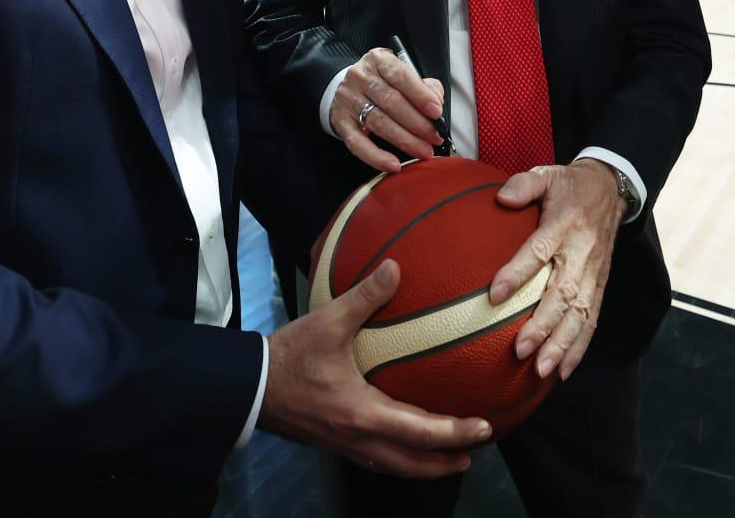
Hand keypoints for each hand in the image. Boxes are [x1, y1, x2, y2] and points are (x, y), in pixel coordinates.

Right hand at [261, 259, 491, 476]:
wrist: (250, 387)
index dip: (455, 433)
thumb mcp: (328, 322)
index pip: (421, 432)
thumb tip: (395, 267)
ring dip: (424, 465)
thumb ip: (364, 296)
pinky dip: (399, 458)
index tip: (484, 428)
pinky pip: (376, 459)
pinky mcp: (334, 442)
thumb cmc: (290, 356)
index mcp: (363, 414)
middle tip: (476, 452)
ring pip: (394, 466)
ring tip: (449, 458)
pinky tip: (403, 446)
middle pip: (412, 463)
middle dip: (446, 461)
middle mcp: (359, 438)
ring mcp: (346, 445)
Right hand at [328, 48, 444, 171]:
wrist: (347, 87)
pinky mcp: (340, 122)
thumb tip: (436, 105)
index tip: (436, 112)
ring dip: (404, 140)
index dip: (420, 95)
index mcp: (378, 60)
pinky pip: (357, 143)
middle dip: (417, 123)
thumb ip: (423, 86)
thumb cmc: (383, 82)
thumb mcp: (402, 74)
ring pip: (378, 122)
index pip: (400, 75)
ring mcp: (348, 99)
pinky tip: (394, 165)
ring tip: (423, 151)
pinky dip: (376, 156)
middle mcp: (360, 77)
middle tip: (434, 137)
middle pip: (391, 102)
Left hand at [487, 160, 624, 382]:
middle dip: (543, 325)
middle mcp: (582, 252)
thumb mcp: (547, 174)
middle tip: (519, 350)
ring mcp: (595, 272)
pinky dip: (579, 347)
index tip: (495, 295)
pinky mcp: (601, 284)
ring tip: (542, 369)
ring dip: (562, 345)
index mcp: (564, 224)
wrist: (613, 188)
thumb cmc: (570, 185)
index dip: (518, 272)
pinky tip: (564, 370)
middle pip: (564, 293)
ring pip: (580, 313)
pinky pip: (593, 319)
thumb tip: (501, 198)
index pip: (540, 251)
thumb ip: (523, 185)